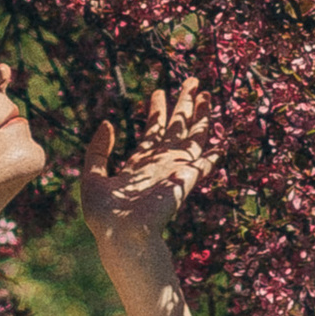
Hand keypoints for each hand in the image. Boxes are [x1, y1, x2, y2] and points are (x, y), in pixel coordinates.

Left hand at [79, 78, 214, 273]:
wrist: (121, 233)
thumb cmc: (104, 214)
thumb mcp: (92, 176)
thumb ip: (98, 150)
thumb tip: (108, 123)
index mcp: (139, 164)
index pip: (153, 132)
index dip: (156, 111)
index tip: (158, 92)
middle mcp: (160, 165)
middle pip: (177, 129)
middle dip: (185, 106)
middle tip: (192, 82)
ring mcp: (175, 171)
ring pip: (192, 138)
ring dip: (200, 117)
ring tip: (206, 94)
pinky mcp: (186, 178)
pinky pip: (204, 163)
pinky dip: (212, 155)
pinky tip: (222, 143)